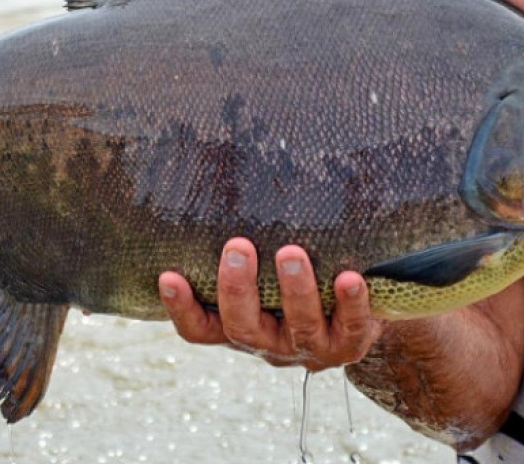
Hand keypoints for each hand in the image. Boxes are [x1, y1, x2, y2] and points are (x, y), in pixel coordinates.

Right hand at [158, 237, 381, 371]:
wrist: (355, 317)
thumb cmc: (295, 283)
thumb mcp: (264, 275)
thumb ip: (244, 249)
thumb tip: (218, 175)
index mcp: (239, 328)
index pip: (199, 329)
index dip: (182, 308)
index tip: (168, 276)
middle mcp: (269, 343)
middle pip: (242, 327)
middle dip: (238, 289)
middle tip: (238, 247)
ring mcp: (309, 348)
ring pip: (298, 327)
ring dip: (295, 291)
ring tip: (291, 253)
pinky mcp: (348, 346)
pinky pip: (351, 328)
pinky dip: (350, 303)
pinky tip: (349, 277)